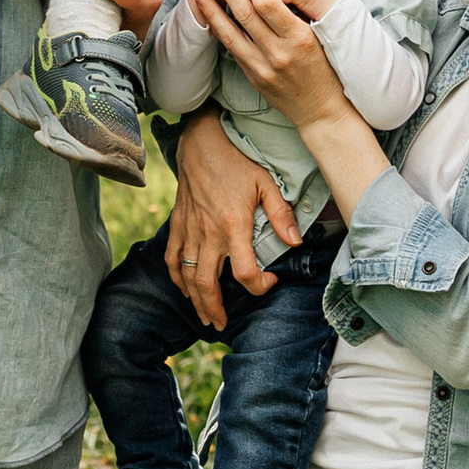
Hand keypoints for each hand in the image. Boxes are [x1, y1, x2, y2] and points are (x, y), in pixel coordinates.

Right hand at [168, 109, 299, 323]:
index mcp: (233, 225)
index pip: (244, 272)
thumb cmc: (236, 161)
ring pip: (188, 276)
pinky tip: (184, 288)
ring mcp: (189, 230)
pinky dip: (176, 277)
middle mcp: (208, 233)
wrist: (201, 143)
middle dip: (215, 309)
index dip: (259, 285)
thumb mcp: (267, 183)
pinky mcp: (177, 224)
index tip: (270, 280)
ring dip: (195, 301)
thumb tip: (296, 243)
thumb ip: (282, 214)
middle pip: (208, 284)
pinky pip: (172, 258)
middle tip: (222, 325)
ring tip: (205, 316)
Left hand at [195, 0, 342, 125]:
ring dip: (213, 10)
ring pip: (231, 33)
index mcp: (299, 37)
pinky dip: (220, 31)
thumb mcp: (317, 37)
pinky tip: (210, 17)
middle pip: (246, 13)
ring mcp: (263, 67)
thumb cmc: (324, 68)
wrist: (322, 110)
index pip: (269, 3)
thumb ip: (294, 15)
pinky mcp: (253, 77)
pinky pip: (232, 49)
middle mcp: (279, 52)